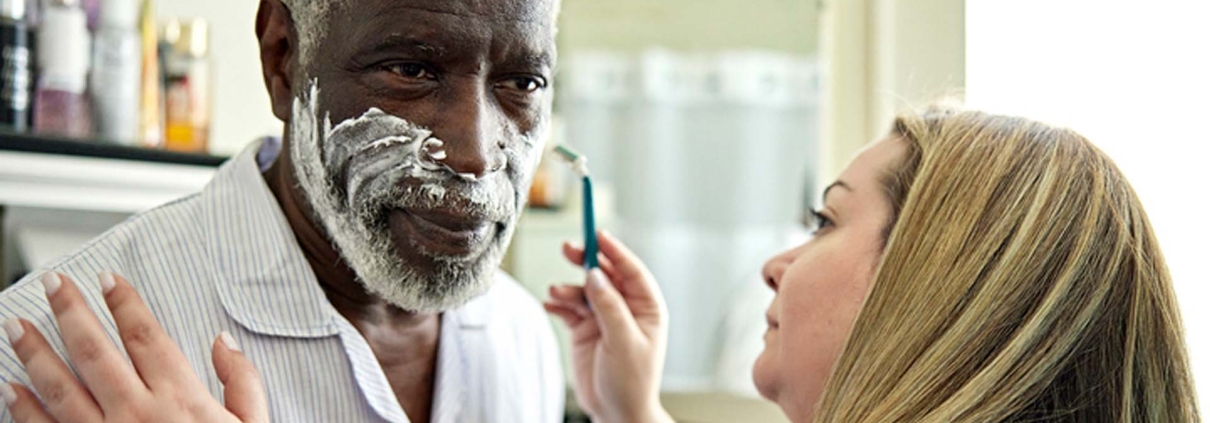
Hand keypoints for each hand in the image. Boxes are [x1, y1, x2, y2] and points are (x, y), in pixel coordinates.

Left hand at [0, 272, 268, 422]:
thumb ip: (241, 383)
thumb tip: (224, 343)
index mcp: (180, 397)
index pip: (146, 336)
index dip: (125, 303)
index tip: (108, 279)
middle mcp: (137, 412)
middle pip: (95, 350)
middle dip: (71, 312)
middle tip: (53, 284)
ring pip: (60, 386)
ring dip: (36, 353)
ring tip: (18, 327)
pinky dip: (25, 408)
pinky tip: (12, 389)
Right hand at [543, 231, 673, 422]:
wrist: (616, 413)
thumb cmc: (631, 381)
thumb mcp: (624, 341)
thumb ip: (609, 306)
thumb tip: (596, 274)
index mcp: (646, 307)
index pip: (631, 270)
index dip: (614, 250)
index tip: (597, 233)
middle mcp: (625, 308)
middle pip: (605, 274)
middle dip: (586, 260)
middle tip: (568, 248)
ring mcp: (603, 318)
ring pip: (584, 290)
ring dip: (569, 288)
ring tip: (556, 293)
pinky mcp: (585, 329)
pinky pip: (569, 308)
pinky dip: (559, 304)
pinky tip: (550, 305)